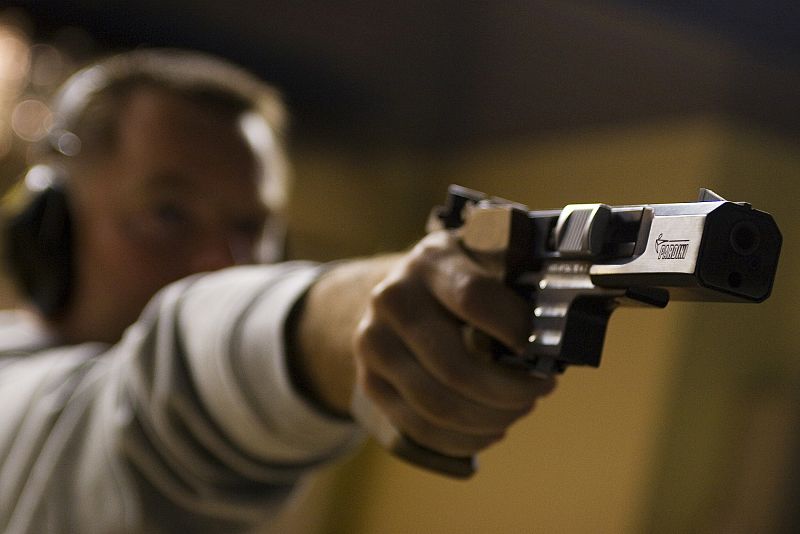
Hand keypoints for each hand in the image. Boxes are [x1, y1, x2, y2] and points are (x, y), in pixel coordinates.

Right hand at [353, 231, 555, 457]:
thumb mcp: (484, 257)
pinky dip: (465, 438)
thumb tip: (565, 324)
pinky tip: (491, 428)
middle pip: (455, 365)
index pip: (474, 298)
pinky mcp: (370, 381)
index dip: (516, 330)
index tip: (542, 349)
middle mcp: (392, 298)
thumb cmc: (459, 277)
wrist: (397, 294)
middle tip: (541, 389)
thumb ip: (516, 276)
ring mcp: (374, 342)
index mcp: (430, 260)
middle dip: (510, 390)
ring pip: (439, 404)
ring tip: (520, 408)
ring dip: (492, 417)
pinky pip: (421, 427)